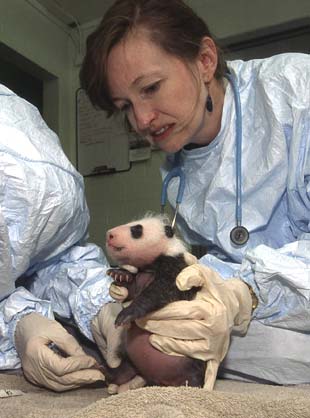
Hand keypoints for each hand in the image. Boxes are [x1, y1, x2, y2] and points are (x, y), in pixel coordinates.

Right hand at [15, 313, 104, 391]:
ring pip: (59, 386)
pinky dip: (69, 383)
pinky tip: (81, 378)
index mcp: (36, 353)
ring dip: (78, 383)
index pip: (61, 367)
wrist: (22, 328)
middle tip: (100, 375)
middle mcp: (33, 369)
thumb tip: (86, 359)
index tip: (93, 361)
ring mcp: (34, 376)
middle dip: (83, 378)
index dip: (79, 365)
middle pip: (61, 380)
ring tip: (94, 378)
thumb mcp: (56, 329)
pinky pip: (55, 385)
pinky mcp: (36, 378)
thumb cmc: (39, 325)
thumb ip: (70, 344)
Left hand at [92, 302, 144, 394]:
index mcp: (142, 344)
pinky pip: (117, 373)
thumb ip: (114, 346)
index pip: (147, 365)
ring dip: (122, 385)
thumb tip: (114, 365)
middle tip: (119, 391)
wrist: (100, 312)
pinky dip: (114, 381)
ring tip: (112, 390)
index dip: (140, 378)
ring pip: (129, 376)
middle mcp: (137, 352)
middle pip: (139, 374)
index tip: (130, 386)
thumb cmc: (112, 316)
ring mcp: (127, 357)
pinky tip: (109, 386)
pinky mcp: (115, 359)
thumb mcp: (114, 330)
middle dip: (130, 385)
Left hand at [136, 264, 252, 389]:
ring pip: (183, 348)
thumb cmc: (215, 289)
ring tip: (150, 336)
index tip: (144, 310)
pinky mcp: (214, 357)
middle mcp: (213, 330)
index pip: (180, 312)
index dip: (160, 312)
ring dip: (163, 343)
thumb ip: (193, 272)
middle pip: (178, 330)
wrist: (235, 305)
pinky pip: (195, 362)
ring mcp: (214, 346)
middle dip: (156, 327)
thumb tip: (179, 282)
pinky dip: (180, 360)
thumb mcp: (206, 274)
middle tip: (139, 323)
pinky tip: (167, 359)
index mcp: (210, 310)